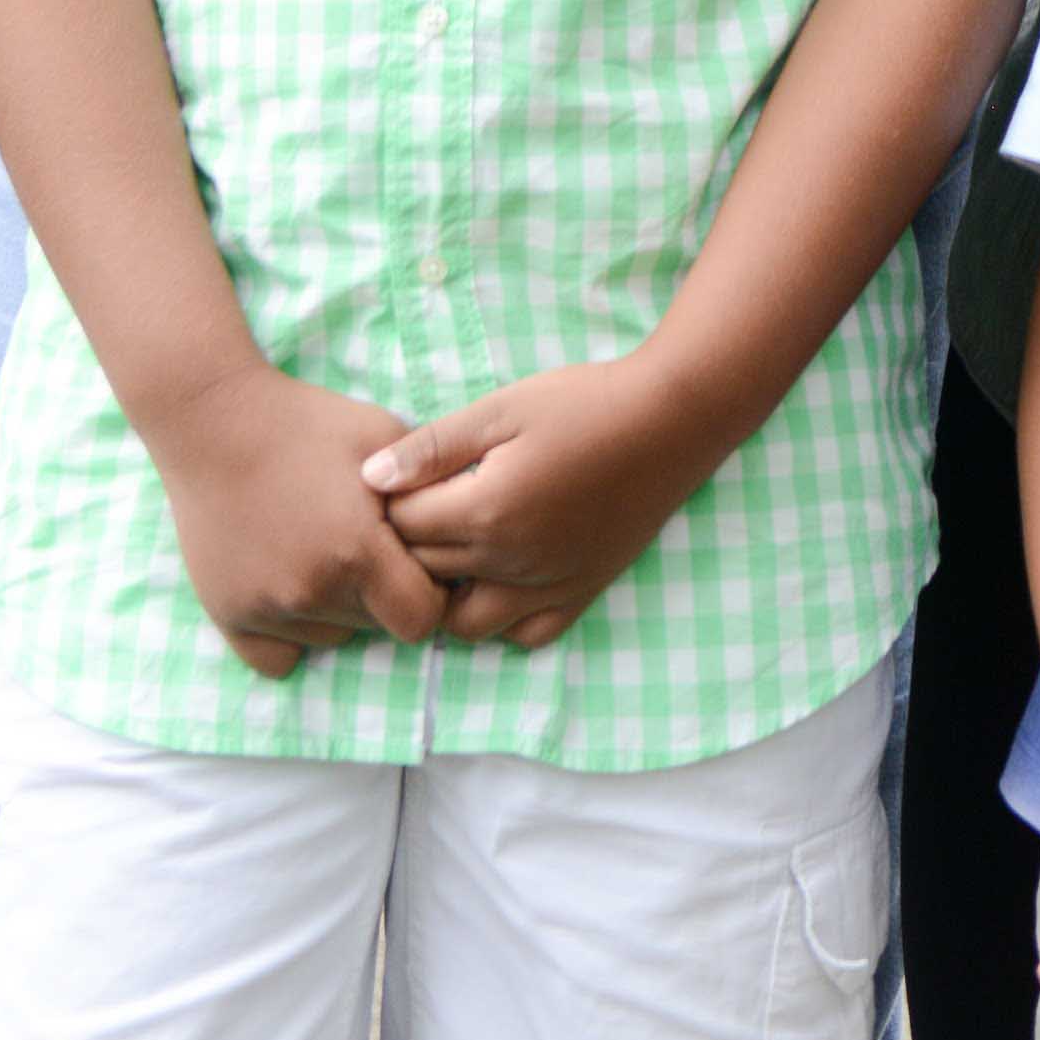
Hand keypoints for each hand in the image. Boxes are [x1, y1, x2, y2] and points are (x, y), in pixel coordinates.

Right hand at [152, 369, 449, 680]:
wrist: (215, 421)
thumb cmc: (307, 421)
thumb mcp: (382, 435)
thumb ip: (426, 487)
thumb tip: (461, 527)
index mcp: (357, 552)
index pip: (421, 619)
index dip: (429, 592)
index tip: (416, 561)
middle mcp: (312, 593)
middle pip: (376, 626)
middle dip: (383, 593)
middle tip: (366, 545)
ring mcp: (267, 610)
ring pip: (331, 638)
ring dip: (338, 608)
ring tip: (322, 550)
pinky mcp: (229, 616)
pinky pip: (278, 657)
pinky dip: (291, 631)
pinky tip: (291, 583)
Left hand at [363, 355, 719, 649]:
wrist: (669, 421)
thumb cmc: (583, 403)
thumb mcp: (503, 408)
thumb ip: (434, 447)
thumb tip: (370, 478)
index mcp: (486, 511)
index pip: (403, 526)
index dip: (392, 500)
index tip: (402, 477)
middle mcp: (510, 564)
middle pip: (428, 572)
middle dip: (412, 543)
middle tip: (424, 504)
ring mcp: (547, 587)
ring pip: (467, 623)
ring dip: (450, 593)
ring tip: (459, 546)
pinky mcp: (579, 594)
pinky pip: (525, 636)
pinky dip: (504, 619)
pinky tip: (503, 577)